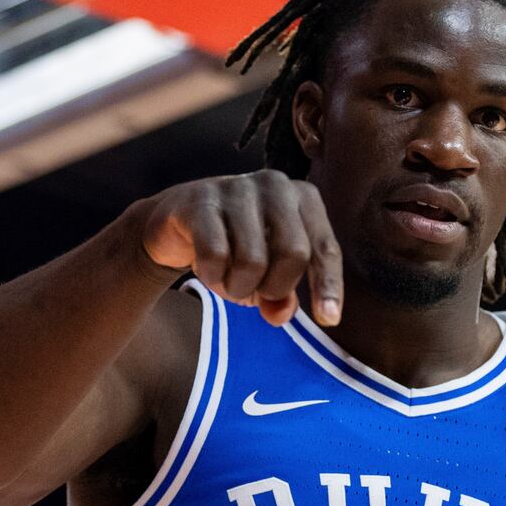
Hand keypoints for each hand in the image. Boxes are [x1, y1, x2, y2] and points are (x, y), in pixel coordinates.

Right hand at [140, 171, 342, 325]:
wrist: (177, 220)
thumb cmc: (235, 246)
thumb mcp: (267, 273)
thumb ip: (281, 296)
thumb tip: (281, 314)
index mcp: (305, 199)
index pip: (325, 248)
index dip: (328, 285)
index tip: (329, 319)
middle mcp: (277, 186)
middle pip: (294, 254)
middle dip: (274, 286)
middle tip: (254, 290)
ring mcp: (238, 187)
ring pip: (253, 260)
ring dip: (237, 286)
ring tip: (227, 279)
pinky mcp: (201, 199)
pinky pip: (215, 255)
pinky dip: (211, 275)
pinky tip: (205, 268)